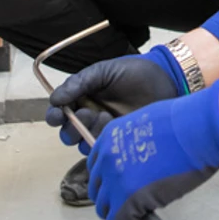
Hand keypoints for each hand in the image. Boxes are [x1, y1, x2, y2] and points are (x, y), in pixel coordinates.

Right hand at [46, 46, 185, 151]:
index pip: (59, 112)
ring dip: (87, 132)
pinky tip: (112, 124)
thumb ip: (79, 83)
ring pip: (82, 142)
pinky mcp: (118, 142)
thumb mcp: (103, 71)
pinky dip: (101, 139)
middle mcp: (89, 117)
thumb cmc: (134, 72)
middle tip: (86, 113)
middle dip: (69, 127)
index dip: (54, 116)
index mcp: (82, 99)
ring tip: (104, 116)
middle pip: (67, 133)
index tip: (56, 115)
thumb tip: (54, 98)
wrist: (164, 80)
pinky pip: (101, 148)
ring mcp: (103, 131)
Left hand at [87, 81, 218, 219]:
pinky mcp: (126, 199)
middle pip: (98, 192)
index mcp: (110, 137)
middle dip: (116, 200)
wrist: (199, 131)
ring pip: (105, 211)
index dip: (113, 182)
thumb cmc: (186, 124)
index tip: (130, 186)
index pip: (97, 169)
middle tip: (139, 202)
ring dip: (124, 214)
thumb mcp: (148, 126)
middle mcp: (106, 158)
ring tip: (147, 210)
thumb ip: (135, 145)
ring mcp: (114, 179)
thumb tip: (139, 166)